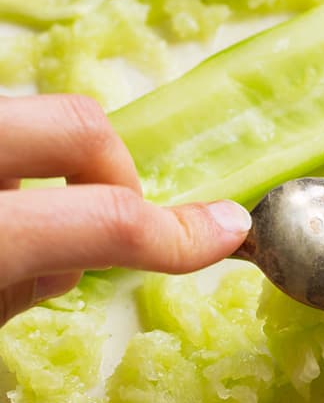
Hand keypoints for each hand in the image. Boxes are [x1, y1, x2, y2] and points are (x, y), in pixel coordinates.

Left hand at [0, 95, 250, 326]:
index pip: (110, 221)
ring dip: (53, 164)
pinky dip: (11, 157)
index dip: (178, 234)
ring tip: (29, 218)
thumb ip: (20, 288)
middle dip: (116, 173)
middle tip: (105, 225)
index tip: (224, 233)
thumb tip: (67, 263)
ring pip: (32, 114)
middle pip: (80, 125)